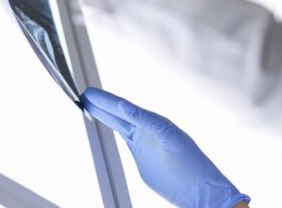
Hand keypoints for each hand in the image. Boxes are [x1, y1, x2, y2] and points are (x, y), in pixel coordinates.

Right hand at [81, 88, 248, 207]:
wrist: (198, 188)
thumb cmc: (190, 162)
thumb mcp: (169, 137)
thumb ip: (146, 121)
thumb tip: (124, 106)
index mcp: (155, 121)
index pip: (125, 108)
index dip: (107, 100)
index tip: (91, 93)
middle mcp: (148, 128)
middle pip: (119, 113)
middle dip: (102, 103)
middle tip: (84, 94)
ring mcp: (143, 141)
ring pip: (119, 123)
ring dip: (103, 113)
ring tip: (87, 103)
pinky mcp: (140, 155)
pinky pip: (122, 137)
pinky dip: (111, 127)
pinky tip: (103, 120)